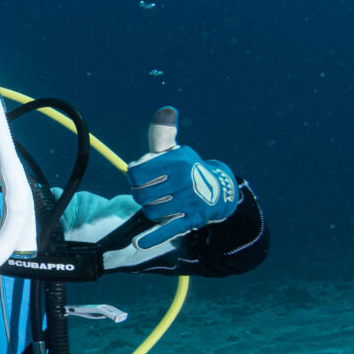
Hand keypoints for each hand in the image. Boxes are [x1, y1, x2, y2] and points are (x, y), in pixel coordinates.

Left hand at [125, 107, 236, 248]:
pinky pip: (167, 229)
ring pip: (150, 210)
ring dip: (152, 208)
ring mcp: (186, 201)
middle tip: (152, 191)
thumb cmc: (187, 169)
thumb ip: (163, 133)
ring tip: (162, 202)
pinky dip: (152, 238)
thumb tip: (166, 110)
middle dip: (142, 193)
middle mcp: (183, 180)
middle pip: (141, 193)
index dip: (134, 176)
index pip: (136, 172)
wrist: (219, 192)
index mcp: (176, 161)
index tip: (141, 176)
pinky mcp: (189, 219)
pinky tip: (139, 243)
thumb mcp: (175, 150)